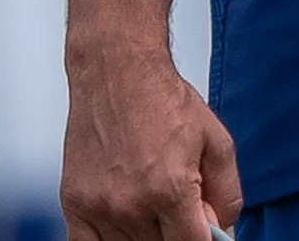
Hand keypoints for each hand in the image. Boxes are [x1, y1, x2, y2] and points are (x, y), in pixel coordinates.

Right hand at [62, 42, 240, 240]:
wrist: (117, 74)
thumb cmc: (164, 101)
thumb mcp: (217, 142)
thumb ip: (225, 193)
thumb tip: (222, 229)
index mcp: (171, 189)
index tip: (204, 233)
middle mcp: (131, 204)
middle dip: (175, 233)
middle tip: (180, 210)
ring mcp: (99, 208)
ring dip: (146, 236)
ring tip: (153, 203)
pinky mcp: (73, 205)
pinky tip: (124, 224)